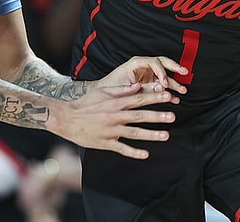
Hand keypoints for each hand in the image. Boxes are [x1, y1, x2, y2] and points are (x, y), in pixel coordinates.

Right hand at [54, 56, 187, 158]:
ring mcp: (110, 130)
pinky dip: (133, 152)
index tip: (167, 96)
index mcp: (115, 103)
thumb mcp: (102, 92)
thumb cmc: (85, 104)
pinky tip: (146, 154)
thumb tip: (137, 85)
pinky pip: (121, 148)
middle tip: (173, 116)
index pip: (138, 99)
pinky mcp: (105, 143)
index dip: (154, 97)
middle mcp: (114, 116)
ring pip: (134, 133)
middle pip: (140, 116)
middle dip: (158, 116)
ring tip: (166, 135)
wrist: (65, 119)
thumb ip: (121, 89)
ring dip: (151, 134)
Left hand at [96, 56, 188, 98]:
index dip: (161, 72)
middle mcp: (142, 66)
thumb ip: (143, 89)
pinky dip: (168, 91)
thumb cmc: (109, 88)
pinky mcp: (148, 83)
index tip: (164, 83)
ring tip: (182, 90)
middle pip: (162, 62)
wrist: (101, 94)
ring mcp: (146, 74)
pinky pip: (161, 85)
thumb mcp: (125, 89)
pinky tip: (174, 98)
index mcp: (135, 63)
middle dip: (174, 67)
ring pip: (164, 75)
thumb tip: (159, 89)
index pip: (154, 62)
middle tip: (184, 72)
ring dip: (174, 82)